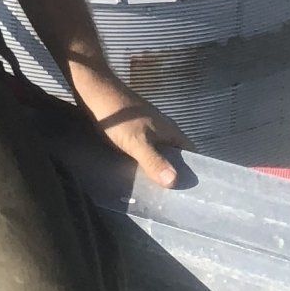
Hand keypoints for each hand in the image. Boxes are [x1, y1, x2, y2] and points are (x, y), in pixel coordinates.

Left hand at [72, 68, 184, 190]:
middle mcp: (163, 130)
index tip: (193, 191)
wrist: (96, 92)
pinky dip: (144, 162)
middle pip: (175, 156)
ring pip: (159, 153)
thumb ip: (154, 161)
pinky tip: (137, 175)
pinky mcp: (133, 131)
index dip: (194, 171)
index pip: (191, 153)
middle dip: (174, 174)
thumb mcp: (137, 142)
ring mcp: (148, 129)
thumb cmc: (121, 118)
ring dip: (158, 169)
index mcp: (170, 131)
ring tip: (154, 192)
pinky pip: (145, 150)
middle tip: (171, 198)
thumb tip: (175, 182)